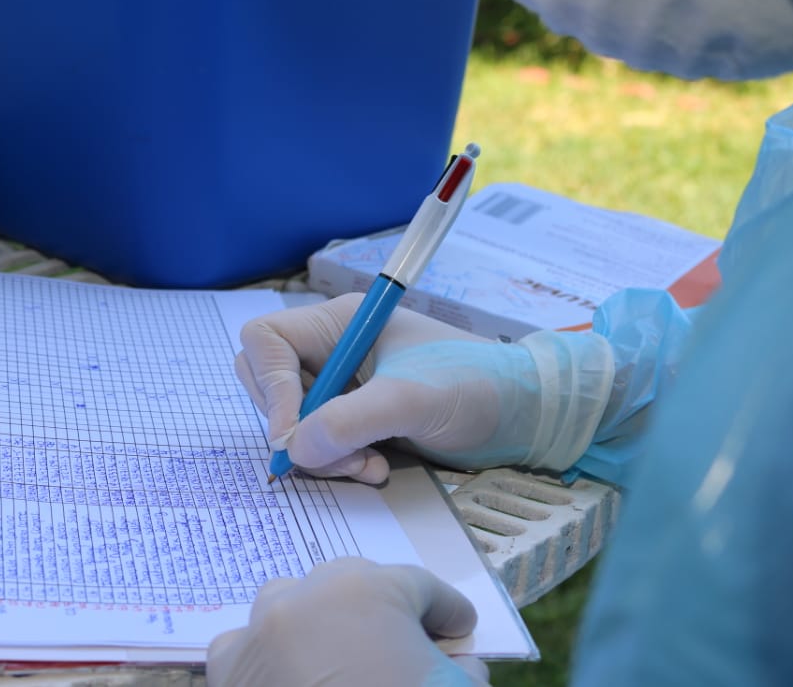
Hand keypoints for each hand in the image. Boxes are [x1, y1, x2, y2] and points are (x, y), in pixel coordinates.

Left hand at [206, 557, 488, 685]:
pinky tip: (291, 676)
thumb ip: (463, 668)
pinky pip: (248, 646)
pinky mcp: (231, 672)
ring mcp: (261, 634)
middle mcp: (306, 598)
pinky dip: (270, 655)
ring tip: (344, 653)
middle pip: (352, 584)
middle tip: (408, 643)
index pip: (418, 586)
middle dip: (383, 610)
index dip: (446, 610)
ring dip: (319, 619)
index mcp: (367, 591)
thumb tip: (459, 663)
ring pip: (292, 604)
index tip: (459, 630)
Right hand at [236, 294, 614, 482]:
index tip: (292, 434)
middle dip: (296, 428)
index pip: (267, 342)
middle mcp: (333, 349)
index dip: (270, 387)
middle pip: (270, 385)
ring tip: (369, 466)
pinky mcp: (356, 418)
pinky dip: (339, 462)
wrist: (525, 414)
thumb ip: (350, 420)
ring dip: (322, 453)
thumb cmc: (475, 386)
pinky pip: (321, 443)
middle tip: (337, 455)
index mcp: (340, 323)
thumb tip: (293, 447)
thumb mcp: (412, 400)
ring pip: (294, 422)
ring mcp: (343, 385)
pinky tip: (377, 469)